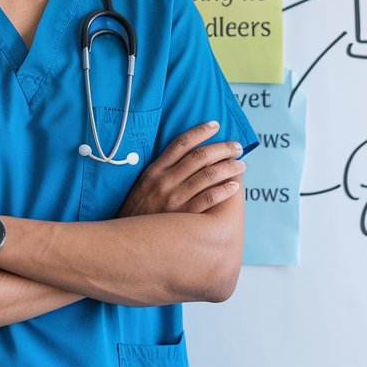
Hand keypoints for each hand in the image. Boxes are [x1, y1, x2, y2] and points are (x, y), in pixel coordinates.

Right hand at [116, 121, 245, 217]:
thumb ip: (161, 171)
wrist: (126, 241)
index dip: (200, 132)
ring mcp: (173, 199)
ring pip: (208, 176)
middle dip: (222, 149)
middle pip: (199, 157)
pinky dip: (223, 190)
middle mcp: (164, 181)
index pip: (180, 143)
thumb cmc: (136, 212)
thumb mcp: (142, 186)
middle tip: (237, 147)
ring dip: (229, 168)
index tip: (215, 126)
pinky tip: (234, 186)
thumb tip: (186, 158)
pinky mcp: (182, 217)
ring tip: (241, 165)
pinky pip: (208, 199)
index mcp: (154, 170)